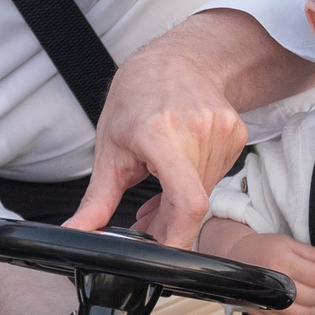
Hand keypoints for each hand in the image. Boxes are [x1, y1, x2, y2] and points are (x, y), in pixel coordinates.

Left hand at [71, 11, 314, 246]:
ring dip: (180, 204)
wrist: (177, 60)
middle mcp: (197, 131)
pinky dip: (195, 185)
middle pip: (191, 203)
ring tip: (158, 190)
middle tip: (146, 221)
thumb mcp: (109, 149)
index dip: (179, 236)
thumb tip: (76, 234)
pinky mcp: (238, 135)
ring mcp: (222, 132)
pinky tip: (178, 171)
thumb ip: (96, 200)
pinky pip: (216, 178)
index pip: (186, 201)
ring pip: (204, 194)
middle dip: (168, 223)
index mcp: (160, 133)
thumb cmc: (137, 98)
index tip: (164, 254)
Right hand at [209, 225, 314, 314]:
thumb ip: (312, 254)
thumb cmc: (261, 248)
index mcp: (283, 262)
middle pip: (312, 297)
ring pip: (302, 314)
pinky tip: (303, 308)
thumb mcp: (287, 243)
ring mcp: (268, 301)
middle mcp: (275, 283)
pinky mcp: (263, 313)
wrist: (234, 258)